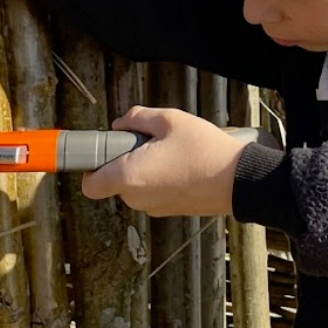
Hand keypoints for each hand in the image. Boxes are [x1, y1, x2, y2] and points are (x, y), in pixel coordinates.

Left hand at [81, 106, 247, 217]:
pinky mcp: (169, 210)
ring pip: (134, 185)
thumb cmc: (204, 150)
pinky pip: (152, 191)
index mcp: (129, 176)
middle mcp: (137, 198)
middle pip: (113, 179)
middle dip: (123, 159)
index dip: (90, 166)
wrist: (238, 181)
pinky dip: (158, 178)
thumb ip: (137, 117)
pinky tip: (180, 163)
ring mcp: (153, 207)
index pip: (89, 184)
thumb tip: (120, 123)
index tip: (103, 149)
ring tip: (170, 151)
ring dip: (143, 168)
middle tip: (149, 141)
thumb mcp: (169, 119)